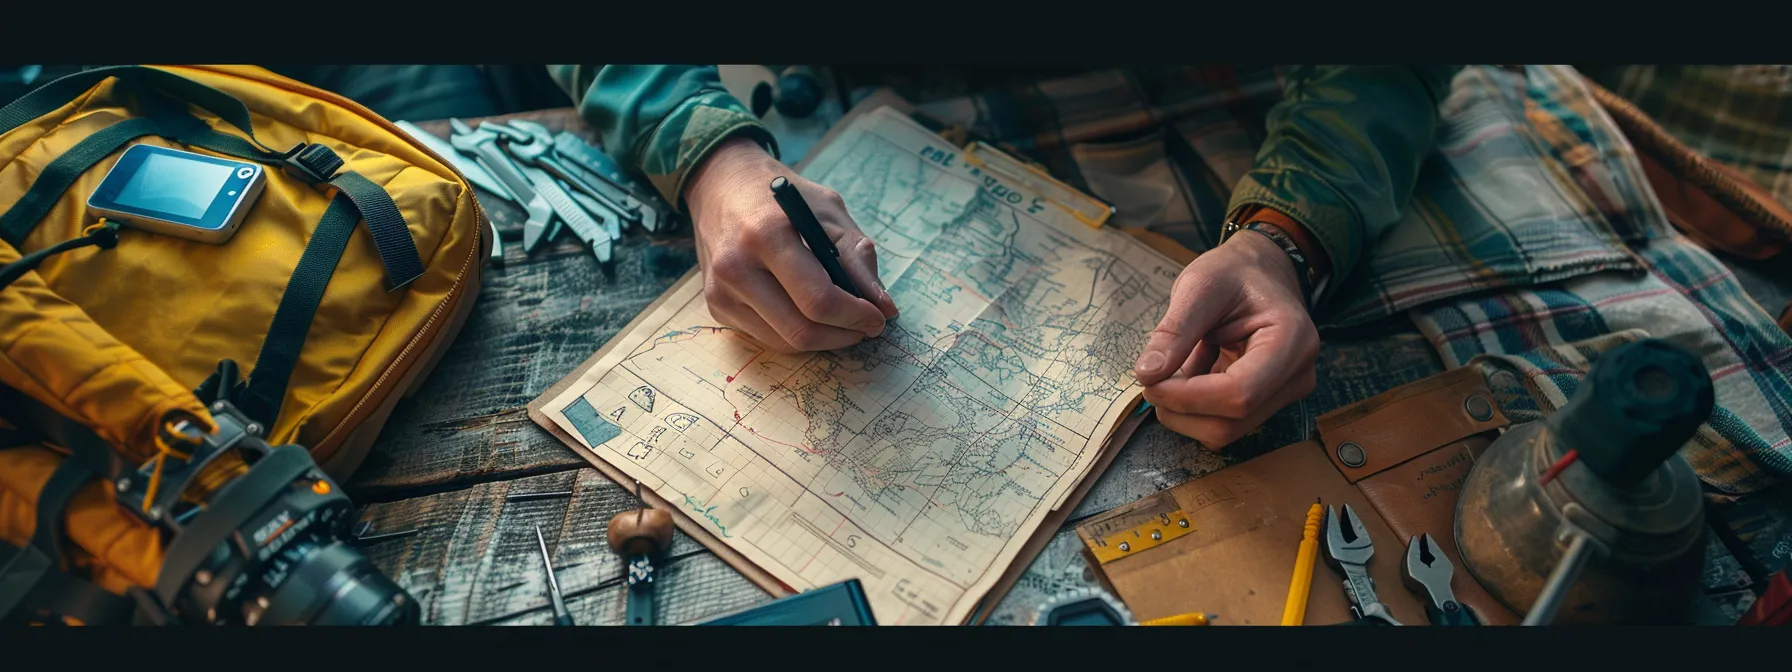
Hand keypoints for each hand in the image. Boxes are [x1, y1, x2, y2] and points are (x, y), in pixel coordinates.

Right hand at [683, 137, 898, 352]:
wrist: (721, 187)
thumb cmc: (782, 198)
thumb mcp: (828, 212)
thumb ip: (857, 258)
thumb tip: (885, 308)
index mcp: (766, 234)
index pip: (818, 299)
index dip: (856, 316)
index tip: (878, 318)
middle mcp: (736, 267)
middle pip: (801, 330)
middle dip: (844, 335)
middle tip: (866, 326)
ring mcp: (721, 291)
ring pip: (785, 342)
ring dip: (824, 339)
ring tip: (843, 321)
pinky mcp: (716, 307)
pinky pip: (768, 338)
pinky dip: (797, 334)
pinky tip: (809, 313)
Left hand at [1132, 230, 1319, 447]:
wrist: (1260, 272)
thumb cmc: (1234, 273)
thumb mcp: (1199, 286)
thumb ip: (1174, 331)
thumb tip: (1147, 375)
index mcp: (1291, 340)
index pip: (1238, 394)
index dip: (1186, 397)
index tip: (1149, 380)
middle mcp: (1296, 376)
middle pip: (1229, 423)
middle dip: (1179, 409)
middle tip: (1151, 377)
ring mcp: (1284, 393)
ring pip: (1223, 431)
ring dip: (1183, 411)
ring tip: (1173, 369)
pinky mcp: (1267, 402)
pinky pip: (1222, 422)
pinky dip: (1193, 407)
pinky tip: (1190, 372)